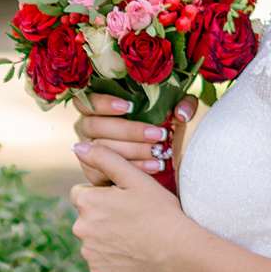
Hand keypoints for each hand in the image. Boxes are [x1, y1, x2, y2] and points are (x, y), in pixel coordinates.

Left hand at [69, 141, 188, 271]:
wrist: (178, 254)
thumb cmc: (160, 212)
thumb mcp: (135, 178)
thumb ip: (104, 157)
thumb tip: (78, 146)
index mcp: (87, 202)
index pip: (82, 193)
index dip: (102, 194)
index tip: (124, 200)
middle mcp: (81, 228)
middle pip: (87, 216)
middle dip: (103, 215)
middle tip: (133, 218)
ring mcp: (89, 253)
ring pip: (93, 239)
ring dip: (107, 236)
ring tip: (136, 236)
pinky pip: (101, 260)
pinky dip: (112, 257)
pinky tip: (133, 253)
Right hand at [71, 92, 197, 186]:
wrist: (160, 159)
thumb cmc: (161, 129)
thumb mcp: (175, 114)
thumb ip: (184, 105)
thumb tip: (181, 113)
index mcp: (97, 107)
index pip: (87, 100)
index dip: (103, 102)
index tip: (130, 106)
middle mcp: (87, 127)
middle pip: (95, 126)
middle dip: (128, 130)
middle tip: (157, 135)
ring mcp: (87, 150)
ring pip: (102, 149)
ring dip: (133, 150)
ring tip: (159, 152)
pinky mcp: (93, 171)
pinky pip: (107, 171)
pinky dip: (134, 168)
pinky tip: (154, 167)